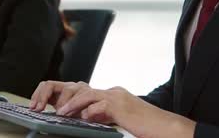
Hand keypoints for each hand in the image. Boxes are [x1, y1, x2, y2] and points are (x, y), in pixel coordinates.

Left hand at [30, 81, 195, 137]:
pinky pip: (101, 105)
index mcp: (111, 95)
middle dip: (63, 97)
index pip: (83, 91)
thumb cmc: (145, 128)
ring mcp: (117, 97)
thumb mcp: (118, 120)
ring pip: (87, 94)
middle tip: (50, 108)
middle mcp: (112, 92)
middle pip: (81, 88)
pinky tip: (82, 118)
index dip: (66, 98)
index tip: (53, 107)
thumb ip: (102, 116)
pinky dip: (89, 111)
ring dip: (71, 104)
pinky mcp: (122, 107)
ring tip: (60, 113)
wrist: (168, 129)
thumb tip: (84, 118)